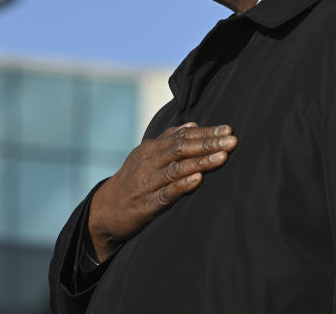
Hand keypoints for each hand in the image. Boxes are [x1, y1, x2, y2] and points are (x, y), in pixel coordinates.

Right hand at [87, 123, 236, 261]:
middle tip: (232, 141)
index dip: (206, 133)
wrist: (103, 211)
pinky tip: (198, 179)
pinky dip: (182, 186)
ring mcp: (146, 184)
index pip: (182, 136)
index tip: (228, 130)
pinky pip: (166, 194)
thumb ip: (168, 140)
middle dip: (208, 144)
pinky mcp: (145, 206)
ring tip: (222, 157)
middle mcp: (148, 163)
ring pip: (176, 169)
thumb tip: (193, 124)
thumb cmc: (133, 180)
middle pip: (181, 149)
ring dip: (200, 162)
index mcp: (150, 149)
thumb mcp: (146, 156)